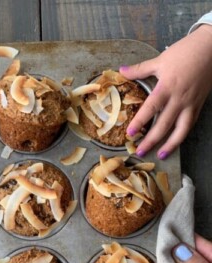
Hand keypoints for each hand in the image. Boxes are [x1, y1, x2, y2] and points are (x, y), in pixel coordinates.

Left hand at [120, 24, 211, 159]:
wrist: (211, 47)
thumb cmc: (184, 52)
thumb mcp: (160, 60)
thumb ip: (139, 69)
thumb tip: (120, 71)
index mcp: (166, 87)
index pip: (150, 109)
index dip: (140, 122)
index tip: (130, 134)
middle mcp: (179, 99)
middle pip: (164, 125)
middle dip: (151, 141)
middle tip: (140, 152)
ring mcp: (190, 104)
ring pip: (180, 130)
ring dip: (170, 145)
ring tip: (161, 155)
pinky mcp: (199, 105)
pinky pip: (190, 125)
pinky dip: (182, 136)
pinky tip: (175, 143)